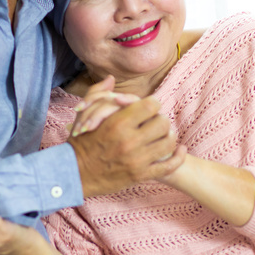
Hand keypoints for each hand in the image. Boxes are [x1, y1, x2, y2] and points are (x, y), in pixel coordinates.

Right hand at [69, 87, 185, 197]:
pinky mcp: (140, 175)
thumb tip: (111, 78)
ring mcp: (137, 160)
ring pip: (169, 142)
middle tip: (156, 122)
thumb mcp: (84, 114)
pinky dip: (178, 157)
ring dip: (169, 137)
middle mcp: (130, 141)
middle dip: (161, 120)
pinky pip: (169, 166)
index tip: (148, 108)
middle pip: (163, 122)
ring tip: (165, 135)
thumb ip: (98, 94)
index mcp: (118, 123)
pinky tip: (180, 150)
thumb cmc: (80, 142)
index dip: (152, 104)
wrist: (74, 174)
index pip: (151, 105)